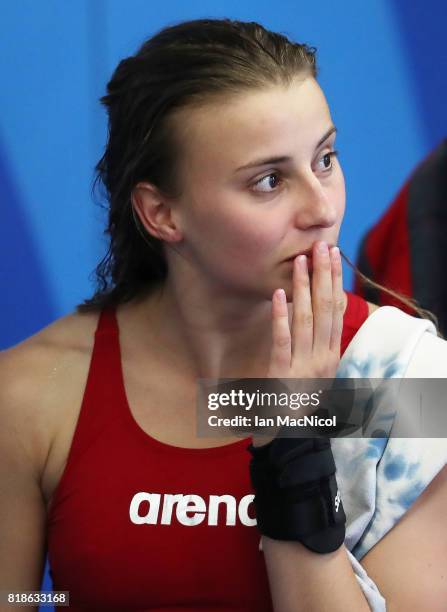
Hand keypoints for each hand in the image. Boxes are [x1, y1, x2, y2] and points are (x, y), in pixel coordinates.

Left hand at [252, 240, 343, 446]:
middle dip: (324, 275)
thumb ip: (316, 344)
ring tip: (300, 261)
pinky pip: (282, 340)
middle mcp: (322, 358)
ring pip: (306, 319)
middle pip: (325, 309)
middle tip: (321, 246)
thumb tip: (315, 312)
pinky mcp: (282, 374)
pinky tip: (280, 295)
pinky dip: (281, 316)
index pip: (336, 311)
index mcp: (331, 355)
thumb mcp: (314, 372)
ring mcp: (303, 366)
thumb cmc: (296, 402)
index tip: (334, 255)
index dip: (335, 281)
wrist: (287, 438)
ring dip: (303, 287)